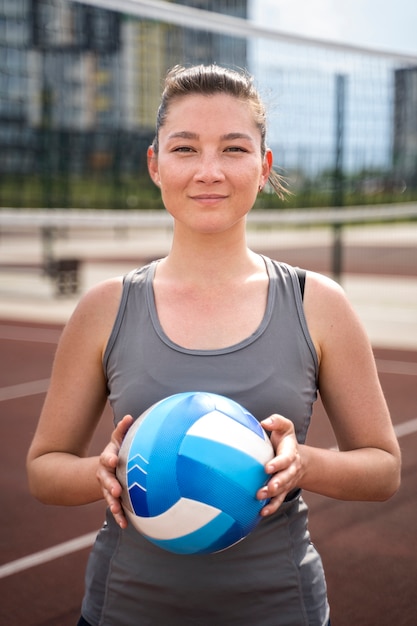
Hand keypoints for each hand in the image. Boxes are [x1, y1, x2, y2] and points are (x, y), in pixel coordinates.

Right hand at [97, 414, 133, 528]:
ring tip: (116, 509)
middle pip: (105, 480)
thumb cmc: (117, 451)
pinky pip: (115, 508)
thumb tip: (129, 417)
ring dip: (112, 503)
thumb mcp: (117, 440)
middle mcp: (105, 474)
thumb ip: (122, 430)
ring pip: (108, 496)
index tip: (114, 459)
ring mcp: (107, 488)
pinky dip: (119, 516)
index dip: (110, 458)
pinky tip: (124, 525)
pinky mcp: (114, 499)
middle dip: (110, 485)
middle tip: (116, 490)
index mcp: (107, 459)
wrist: (107, 468)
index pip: (107, 458)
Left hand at [257, 414, 302, 516]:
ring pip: (281, 490)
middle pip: (286, 478)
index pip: (286, 459)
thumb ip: (277, 422)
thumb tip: (264, 422)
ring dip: (272, 496)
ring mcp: (287, 481)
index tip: (267, 467)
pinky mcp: (282, 490)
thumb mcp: (284, 427)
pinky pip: (278, 501)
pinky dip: (271, 507)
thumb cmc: (284, 440)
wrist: (296, 458)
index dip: (278, 464)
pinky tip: (261, 513)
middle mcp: (291, 469)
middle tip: (268, 488)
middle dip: (277, 483)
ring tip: (260, 497)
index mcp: (291, 453)